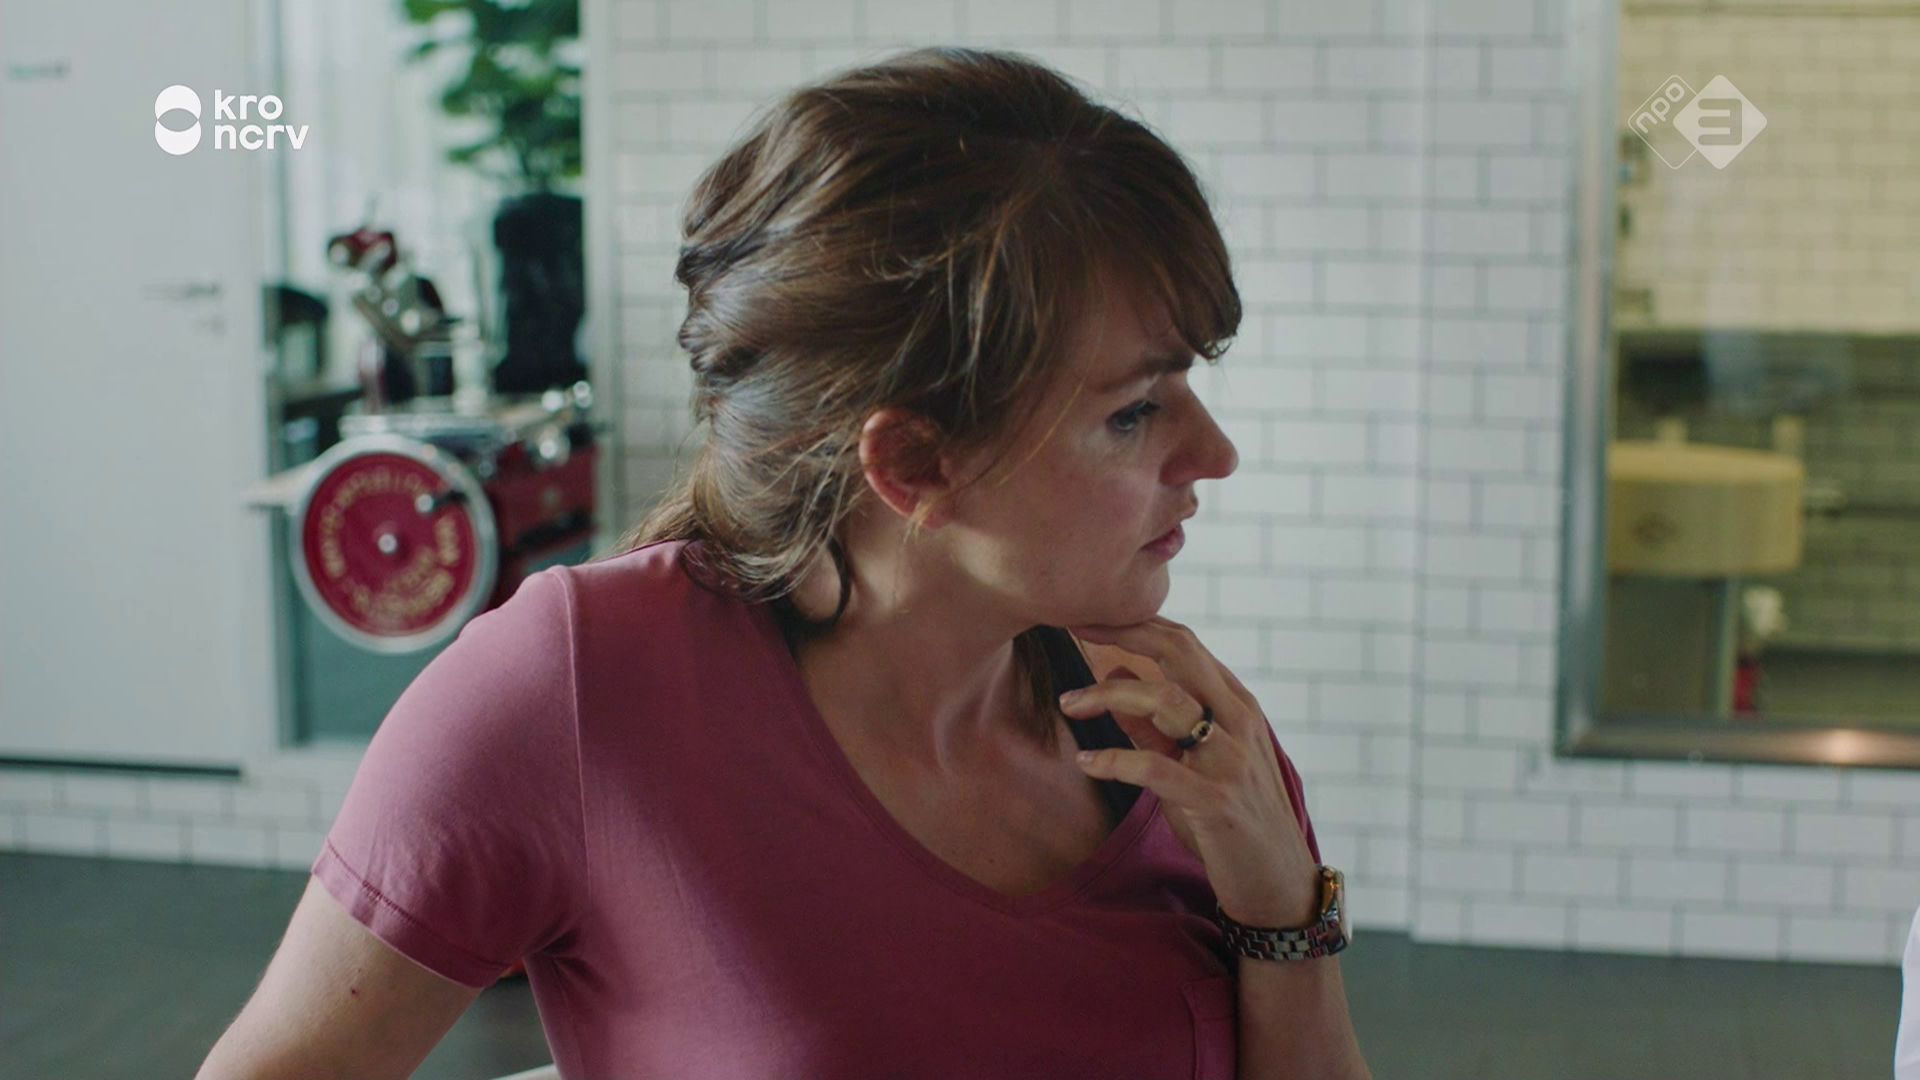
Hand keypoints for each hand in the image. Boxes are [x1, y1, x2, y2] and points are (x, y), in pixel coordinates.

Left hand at [1058, 615, 1319, 927]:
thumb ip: (1153, 721)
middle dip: (1123, 632)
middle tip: (1074, 628)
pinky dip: (1115, 761)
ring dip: (1108, 696)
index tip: (1088, 618)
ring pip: (1166, 700)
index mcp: (1237, 705)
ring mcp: (1231, 758)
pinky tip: (1087, 763)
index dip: (1135, 624)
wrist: (1278, 882)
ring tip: (1068, 704)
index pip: (1185, 645)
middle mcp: (1239, 721)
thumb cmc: (1232, 818)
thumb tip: (1111, 671)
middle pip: (1180, 653)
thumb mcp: (1193, 761)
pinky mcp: (1216, 799)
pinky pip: (1156, 767)